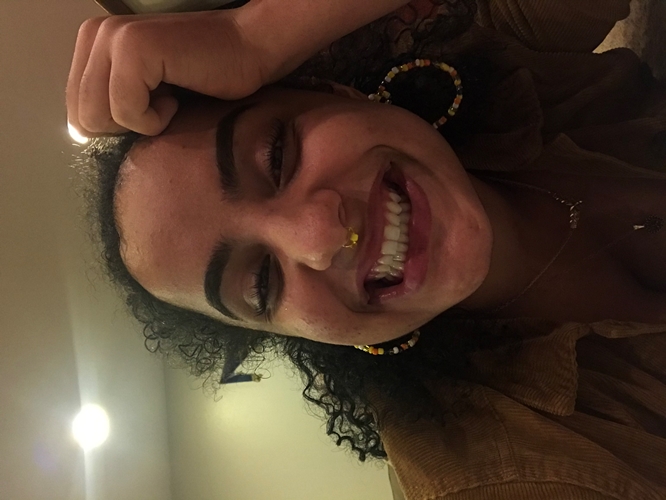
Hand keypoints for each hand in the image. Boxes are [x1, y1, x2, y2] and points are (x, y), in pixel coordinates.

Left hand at [67, 10, 263, 136]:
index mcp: (92, 43)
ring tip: (170, 101)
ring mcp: (113, 38)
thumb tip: (82, 137)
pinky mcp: (134, 49)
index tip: (151, 110)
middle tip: (161, 107)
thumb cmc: (207, 79)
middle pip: (82, 117)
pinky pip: (125, 110)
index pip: (75, 111)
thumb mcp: (145, 94)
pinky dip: (155, 119)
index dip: (116, 128)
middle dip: (126, 128)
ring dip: (142, 123)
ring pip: (100, 116)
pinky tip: (176, 100)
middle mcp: (95, 34)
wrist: (249, 51)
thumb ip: (110, 106)